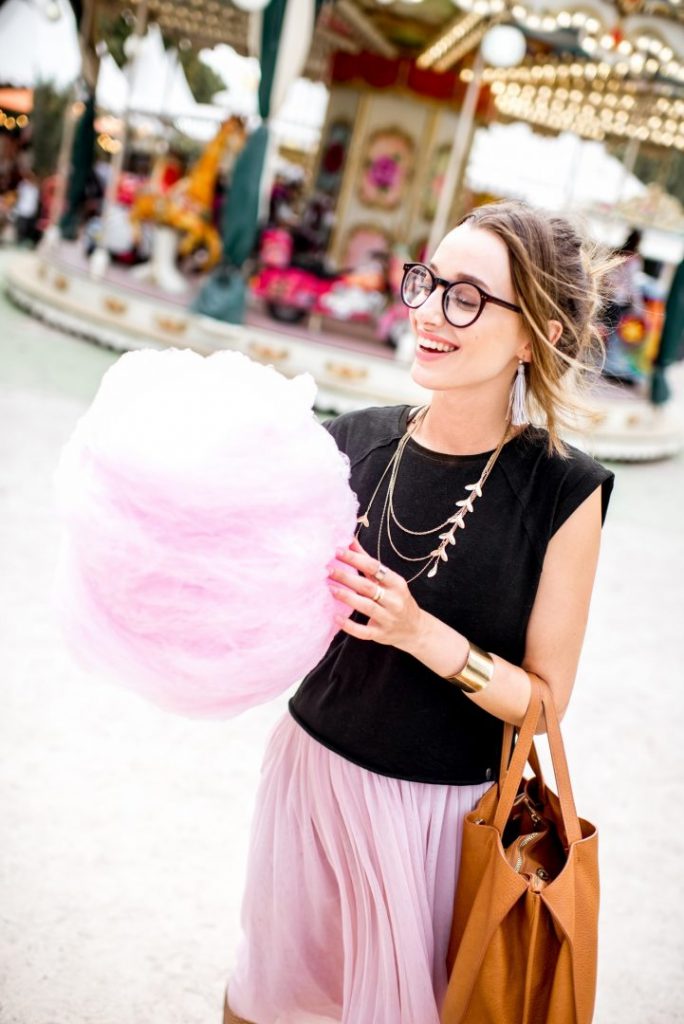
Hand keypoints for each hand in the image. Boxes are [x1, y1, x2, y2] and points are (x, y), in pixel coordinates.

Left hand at [328, 538, 424, 652]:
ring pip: (366, 607)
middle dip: (347, 577)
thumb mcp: (388, 580)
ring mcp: (388, 618)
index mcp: (397, 583)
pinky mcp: (380, 634)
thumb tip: (350, 540)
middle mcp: (394, 600)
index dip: (355, 558)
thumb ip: (368, 562)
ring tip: (329, 588)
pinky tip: (335, 617)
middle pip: (368, 586)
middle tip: (327, 569)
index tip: (336, 551)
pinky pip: (364, 631)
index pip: (374, 567)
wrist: (415, 629)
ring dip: (347, 597)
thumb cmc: (397, 599)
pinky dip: (349, 625)